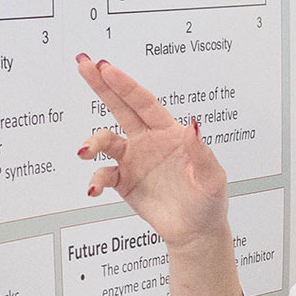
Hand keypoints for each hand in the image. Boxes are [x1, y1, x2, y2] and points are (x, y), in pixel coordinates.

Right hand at [74, 54, 228, 247]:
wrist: (196, 231)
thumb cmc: (209, 200)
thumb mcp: (212, 177)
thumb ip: (200, 152)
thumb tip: (193, 126)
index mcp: (168, 132)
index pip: (144, 103)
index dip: (125, 85)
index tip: (107, 68)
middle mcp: (147, 140)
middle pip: (120, 107)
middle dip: (101, 85)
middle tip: (83, 64)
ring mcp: (133, 160)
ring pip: (105, 140)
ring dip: (93, 142)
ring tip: (85, 150)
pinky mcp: (123, 182)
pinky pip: (103, 174)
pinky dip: (95, 180)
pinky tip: (93, 189)